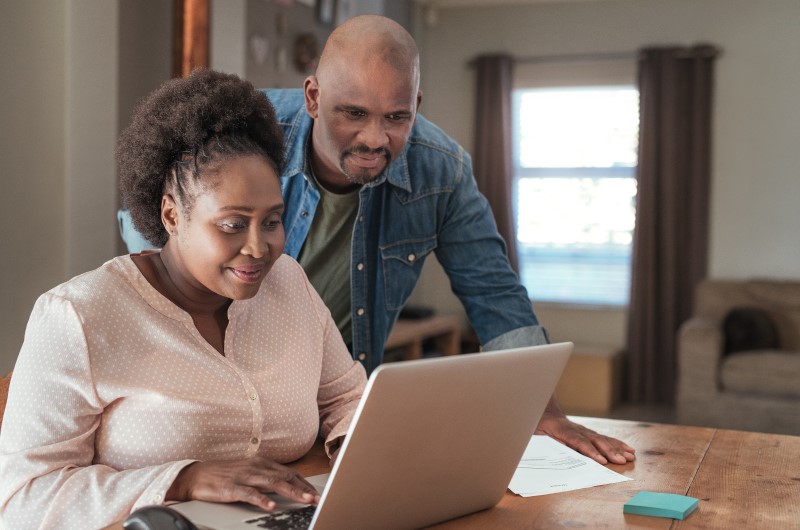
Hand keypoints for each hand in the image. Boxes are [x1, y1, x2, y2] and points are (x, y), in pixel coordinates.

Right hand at [166, 457, 320, 510]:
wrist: (196, 475)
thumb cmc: (224, 475)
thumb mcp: (249, 472)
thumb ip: (267, 477)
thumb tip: (287, 486)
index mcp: (262, 463)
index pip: (290, 473)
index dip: (305, 483)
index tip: (317, 493)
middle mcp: (256, 467)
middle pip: (286, 477)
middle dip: (304, 489)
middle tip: (317, 498)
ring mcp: (245, 476)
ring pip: (273, 484)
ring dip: (292, 492)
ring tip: (305, 499)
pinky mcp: (232, 487)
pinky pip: (250, 494)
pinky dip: (262, 499)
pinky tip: (272, 505)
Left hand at [534, 397, 635, 464]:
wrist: (544, 411)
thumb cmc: (539, 426)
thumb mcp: (538, 434)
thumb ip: (549, 442)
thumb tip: (560, 450)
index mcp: (563, 430)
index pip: (579, 442)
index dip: (591, 451)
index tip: (602, 460)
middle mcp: (577, 429)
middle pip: (595, 440)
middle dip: (609, 451)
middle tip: (622, 461)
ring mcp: (585, 430)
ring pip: (603, 439)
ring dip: (617, 448)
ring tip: (630, 456)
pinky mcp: (589, 432)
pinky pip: (605, 438)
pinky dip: (617, 443)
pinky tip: (628, 449)